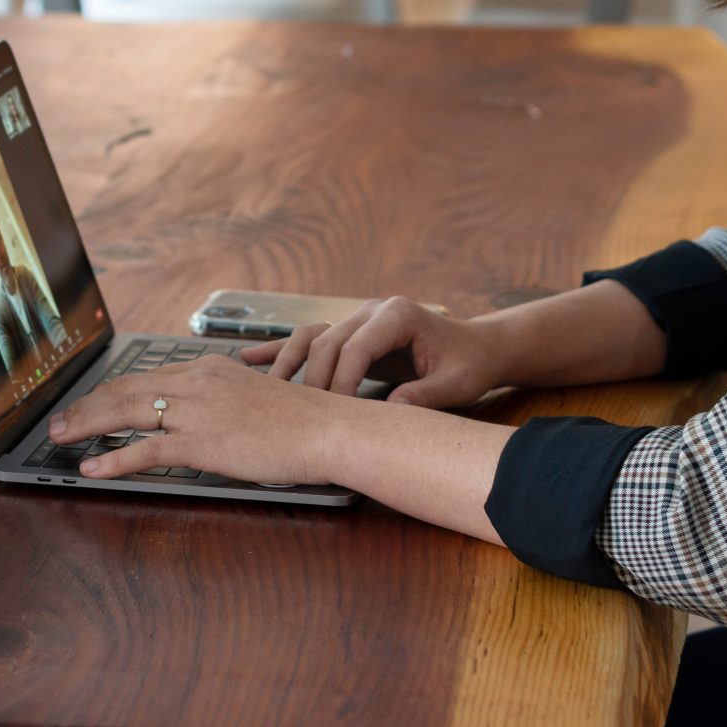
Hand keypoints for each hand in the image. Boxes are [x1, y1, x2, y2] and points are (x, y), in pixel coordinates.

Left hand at [45, 355, 351, 484]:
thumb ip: (220, 401)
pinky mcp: (202, 442)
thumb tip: (199, 419)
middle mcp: (196, 382)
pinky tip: (93, 468)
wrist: (326, 429)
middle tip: (59, 420)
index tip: (89, 402)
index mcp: (207, 369)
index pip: (145, 377)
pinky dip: (114, 458)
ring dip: (87, 425)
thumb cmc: (300, 420)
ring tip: (61, 438)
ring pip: (126, 413)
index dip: (109, 391)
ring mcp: (197, 411)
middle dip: (86, 405)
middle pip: (125, 389)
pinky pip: (146, 450)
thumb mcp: (252, 397)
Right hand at [240, 296, 507, 408]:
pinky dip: (282, 349)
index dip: (342, 382)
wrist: (476, 347)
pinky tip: (250, 358)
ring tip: (263, 388)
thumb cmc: (469, 365)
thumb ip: (426, 395)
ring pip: (312, 337)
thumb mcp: (455, 383)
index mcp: (398, 314)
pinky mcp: (351, 332)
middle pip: (327, 342)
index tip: (334, 414)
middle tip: (303, 416)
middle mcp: (373, 310)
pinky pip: (311, 339)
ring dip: (287, 363)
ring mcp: (358, 318)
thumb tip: (393, 412)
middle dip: (313, 380)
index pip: (356, 347)